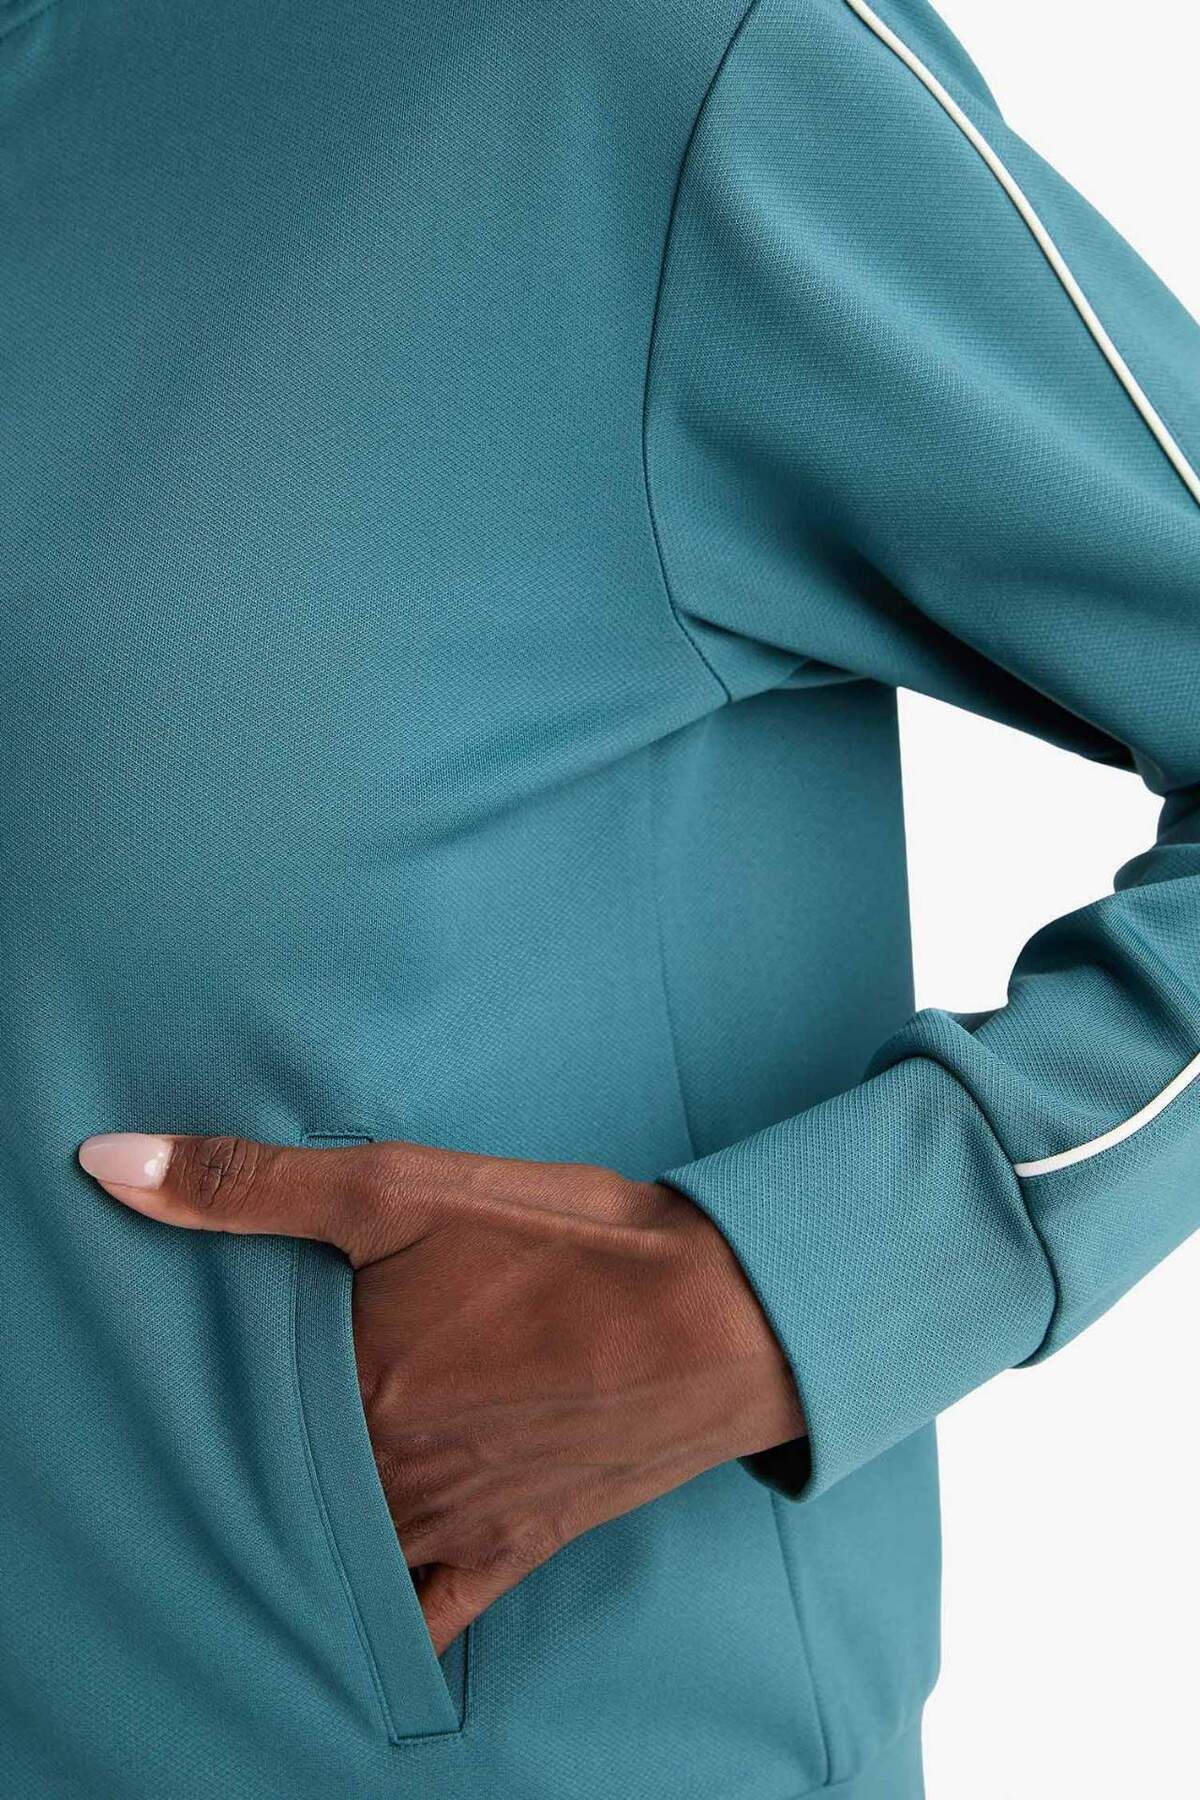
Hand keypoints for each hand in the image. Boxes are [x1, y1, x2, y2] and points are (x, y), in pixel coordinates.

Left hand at [78, 1131, 805, 1651]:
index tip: (180, 1352)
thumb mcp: (403, 1187)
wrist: (722, 1317)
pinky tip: (350, 1595)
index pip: (226, 1400)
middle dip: (245, 1448)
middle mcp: (385, 1476)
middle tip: (223, 1417)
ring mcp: (447, 1526)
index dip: (200, 1371)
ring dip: (298, 1524)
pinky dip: (378, 1615)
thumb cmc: (566, 1242)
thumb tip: (107, 1165)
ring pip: (333, 1551)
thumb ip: (250, 1184)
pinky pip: (421, 1620)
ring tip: (272, 1486)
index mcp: (348, 1390)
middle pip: (276, 1479)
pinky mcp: (509, 1554)